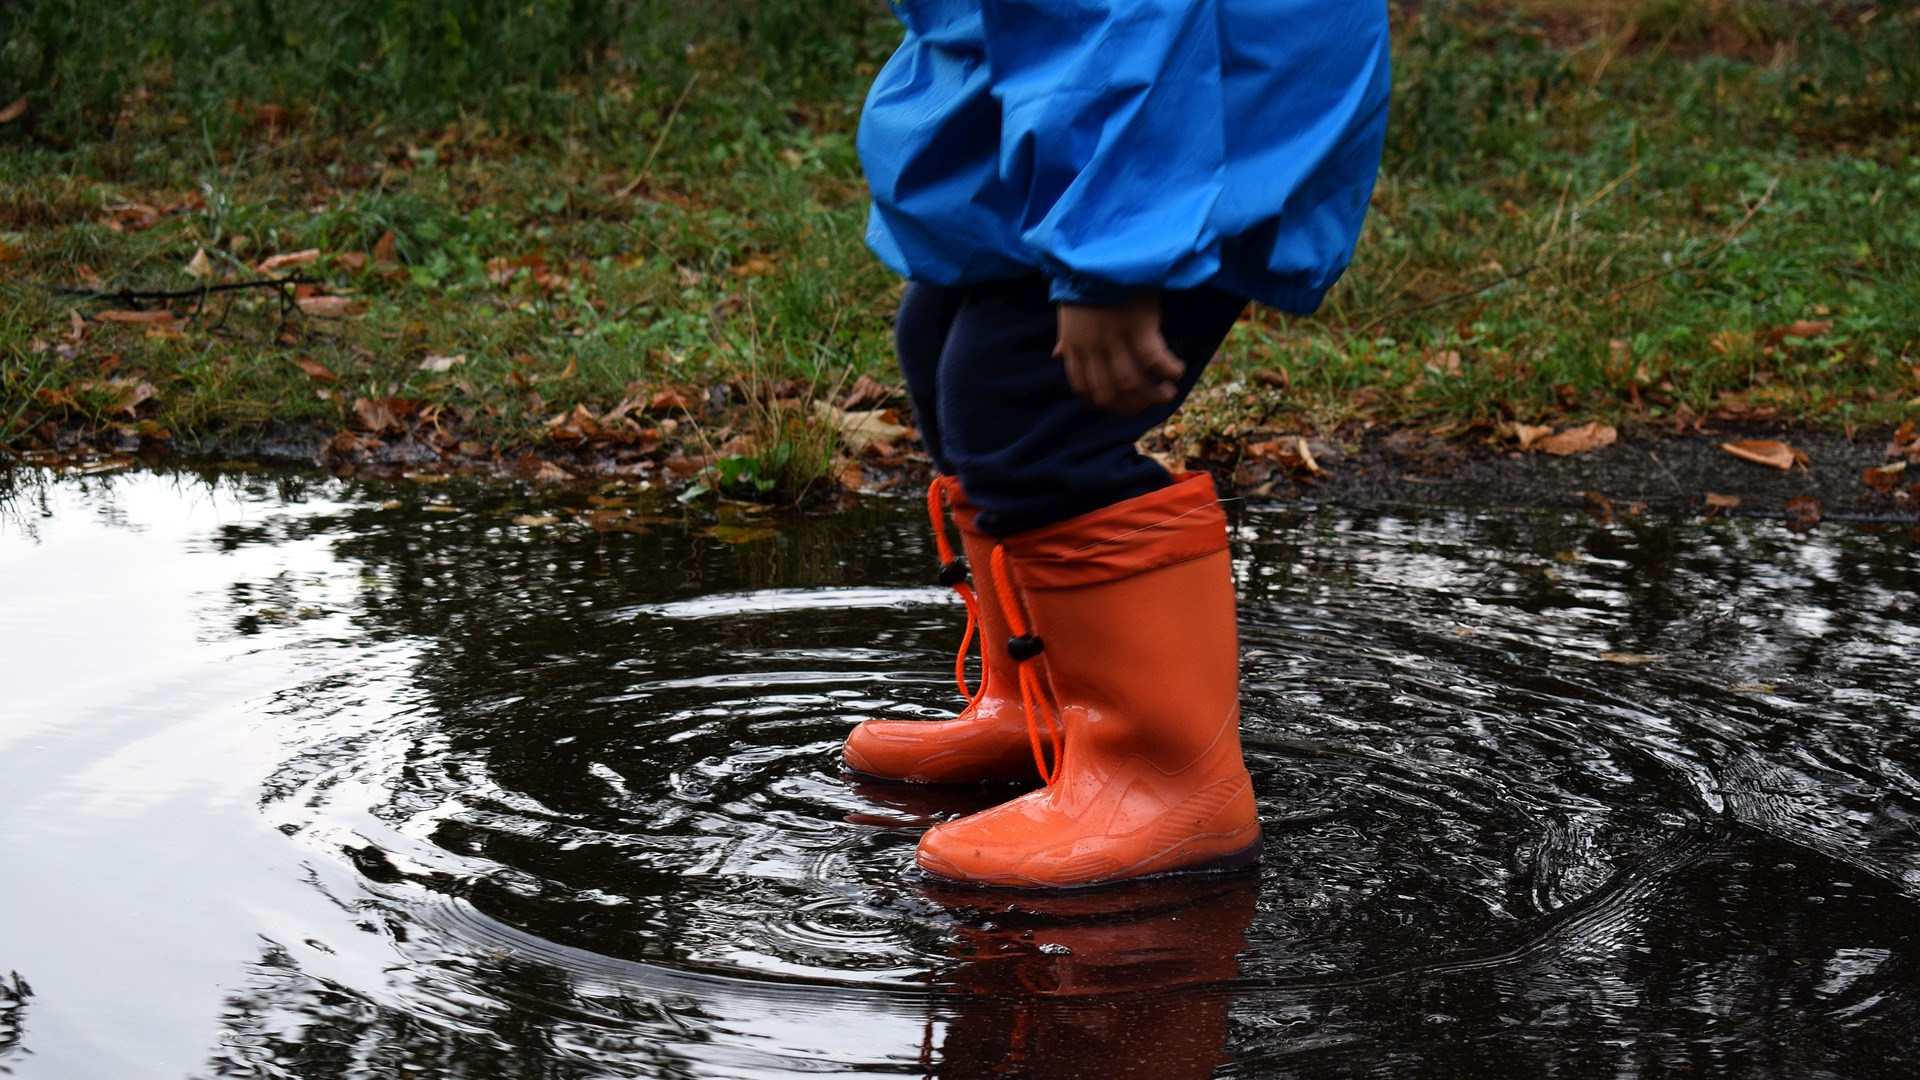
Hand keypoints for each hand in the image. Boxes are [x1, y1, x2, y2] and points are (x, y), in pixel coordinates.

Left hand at [1055, 291, 1185, 415]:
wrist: (1103, 249)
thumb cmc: (1088, 278)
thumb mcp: (1069, 310)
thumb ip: (1066, 336)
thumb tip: (1057, 355)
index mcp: (1074, 345)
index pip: (1084, 388)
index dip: (1104, 402)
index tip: (1121, 404)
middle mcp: (1093, 348)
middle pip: (1110, 392)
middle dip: (1131, 406)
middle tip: (1149, 403)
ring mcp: (1114, 338)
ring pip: (1132, 382)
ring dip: (1152, 395)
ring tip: (1167, 394)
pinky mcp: (1138, 325)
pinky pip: (1155, 359)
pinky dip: (1168, 370)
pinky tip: (1178, 370)